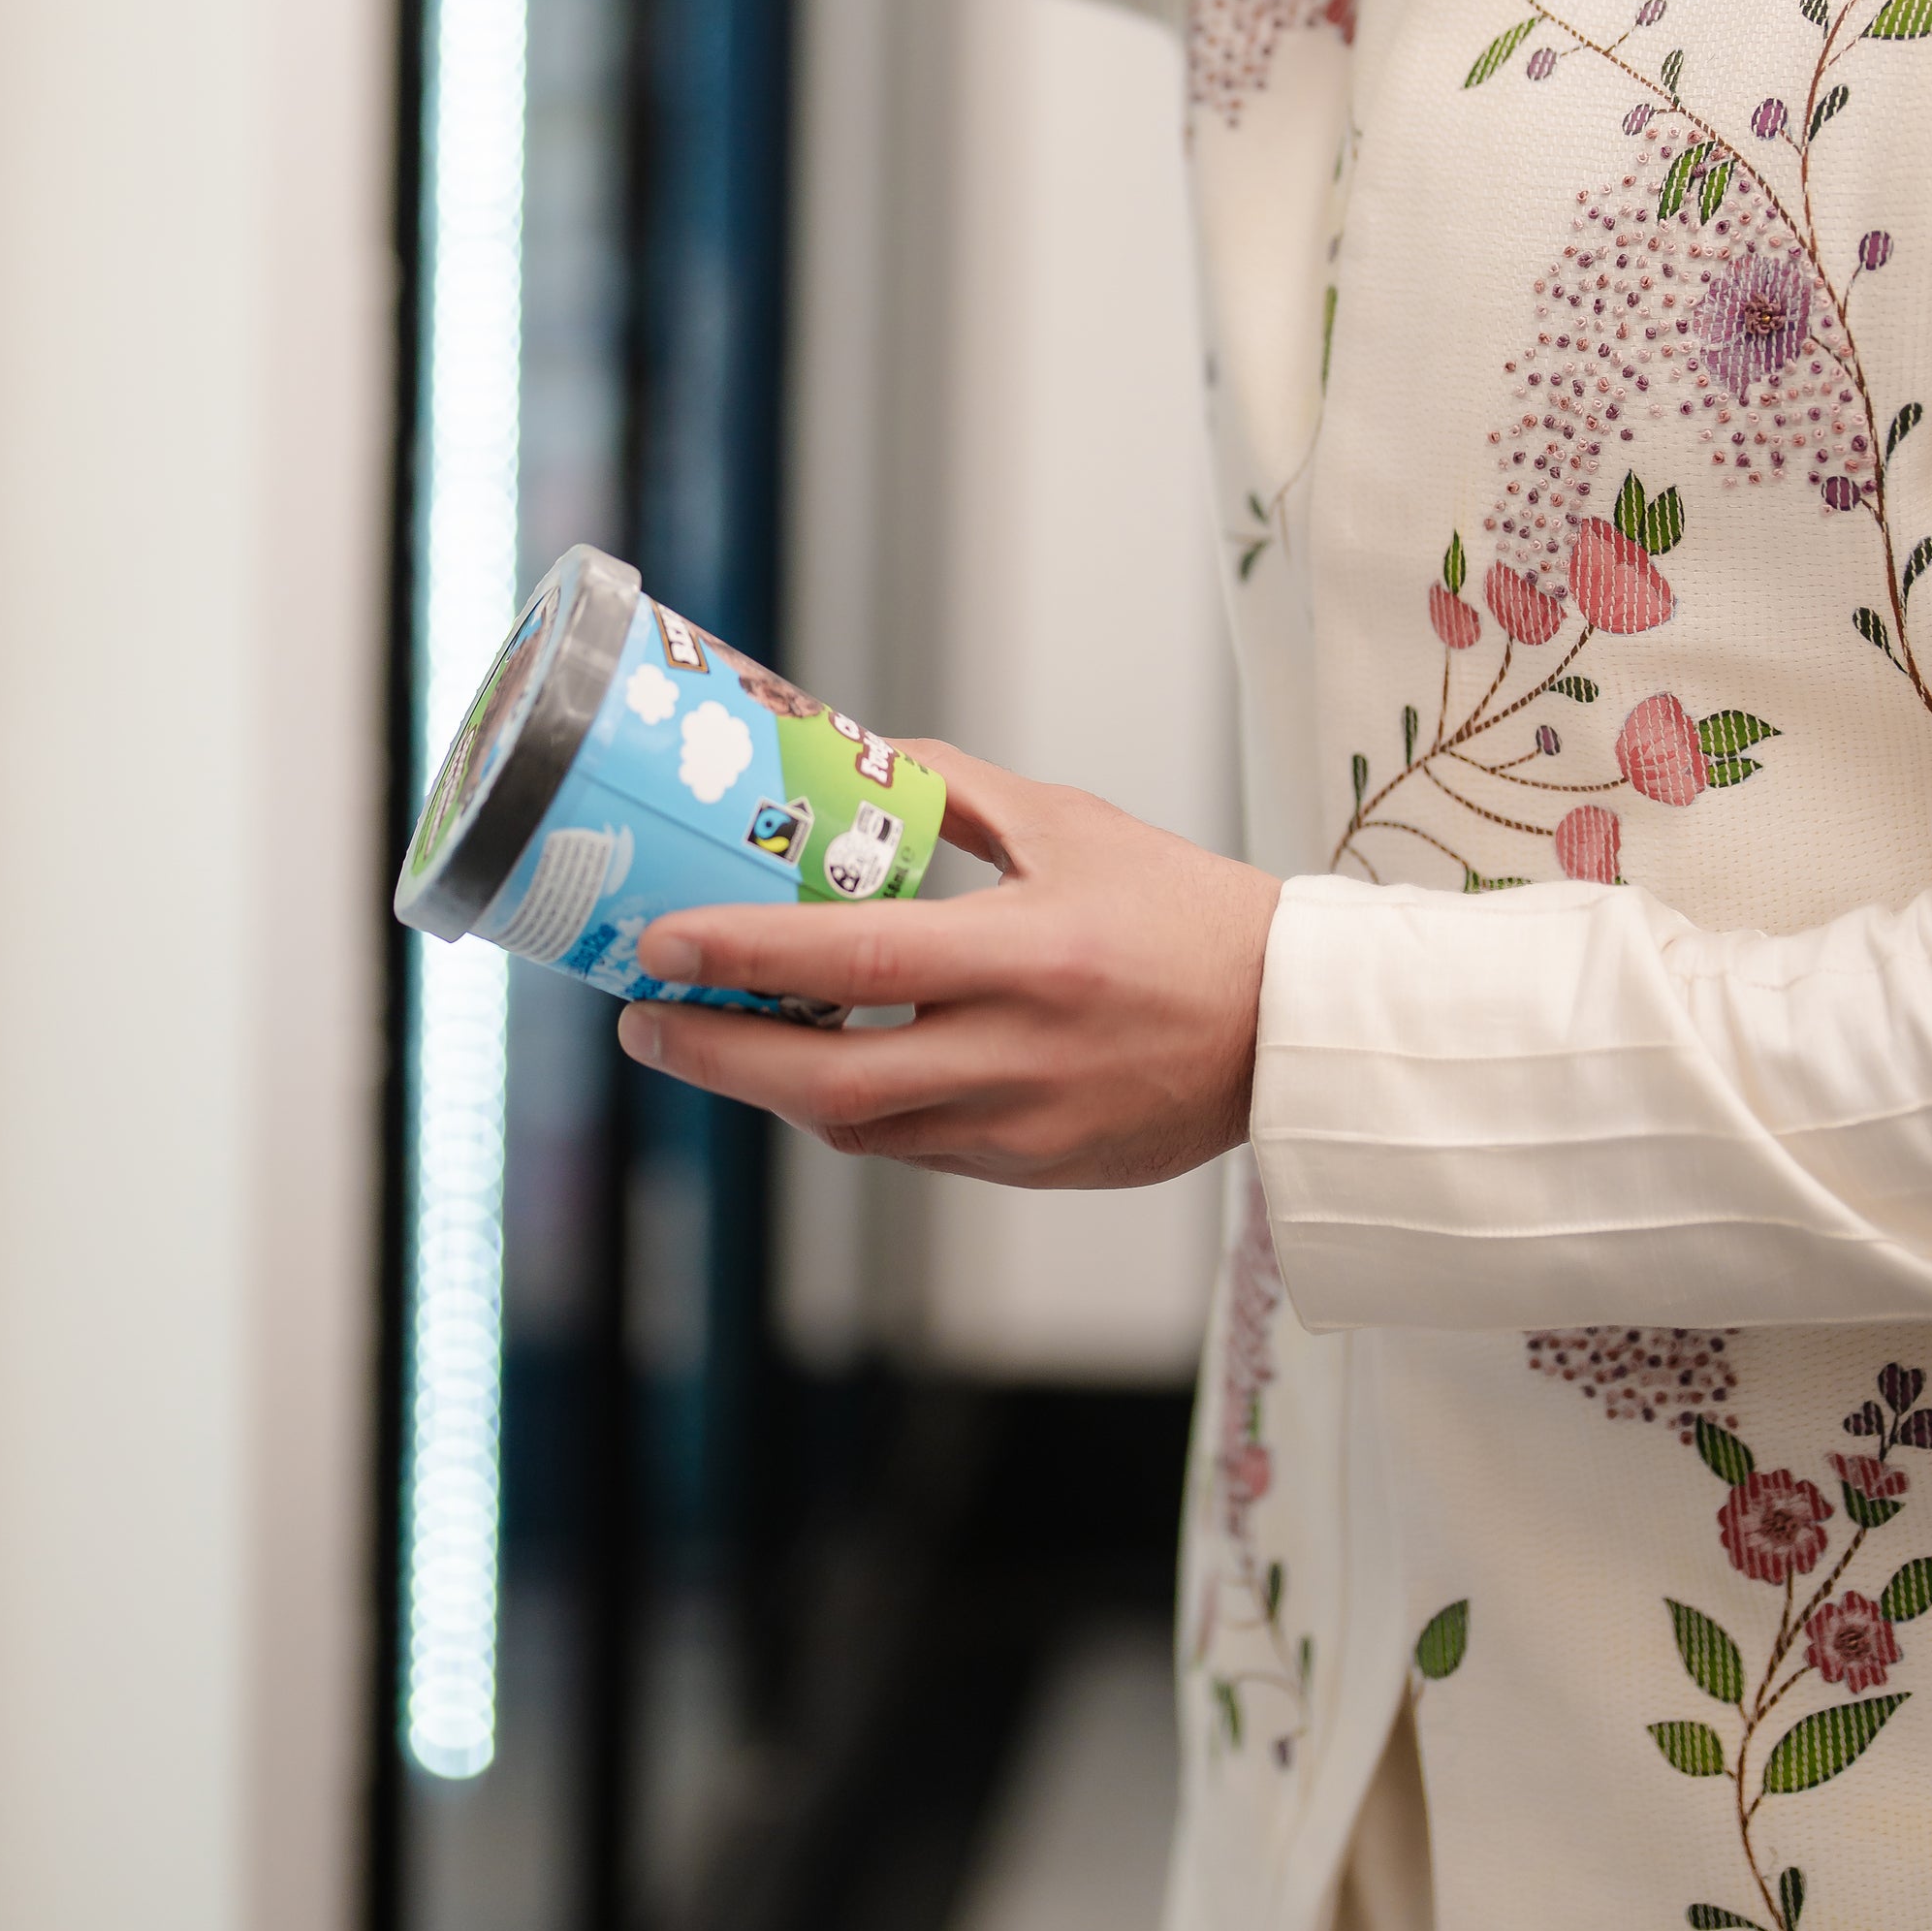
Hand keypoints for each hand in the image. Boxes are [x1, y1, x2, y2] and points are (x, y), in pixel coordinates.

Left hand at [619, 738, 1278, 1188]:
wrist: (1288, 1028)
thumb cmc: (1183, 913)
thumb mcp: (1074, 823)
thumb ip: (956, 793)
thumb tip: (848, 761)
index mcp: (1033, 952)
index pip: (860, 958)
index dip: (749, 955)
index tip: (662, 943)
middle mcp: (1023, 1052)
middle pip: (832, 1083)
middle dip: (718, 1055)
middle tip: (643, 1018)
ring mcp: (1025, 1126)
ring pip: (860, 1129)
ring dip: (769, 1088)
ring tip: (707, 1035)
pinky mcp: (1033, 1169)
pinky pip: (912, 1151)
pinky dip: (848, 1114)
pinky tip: (810, 1070)